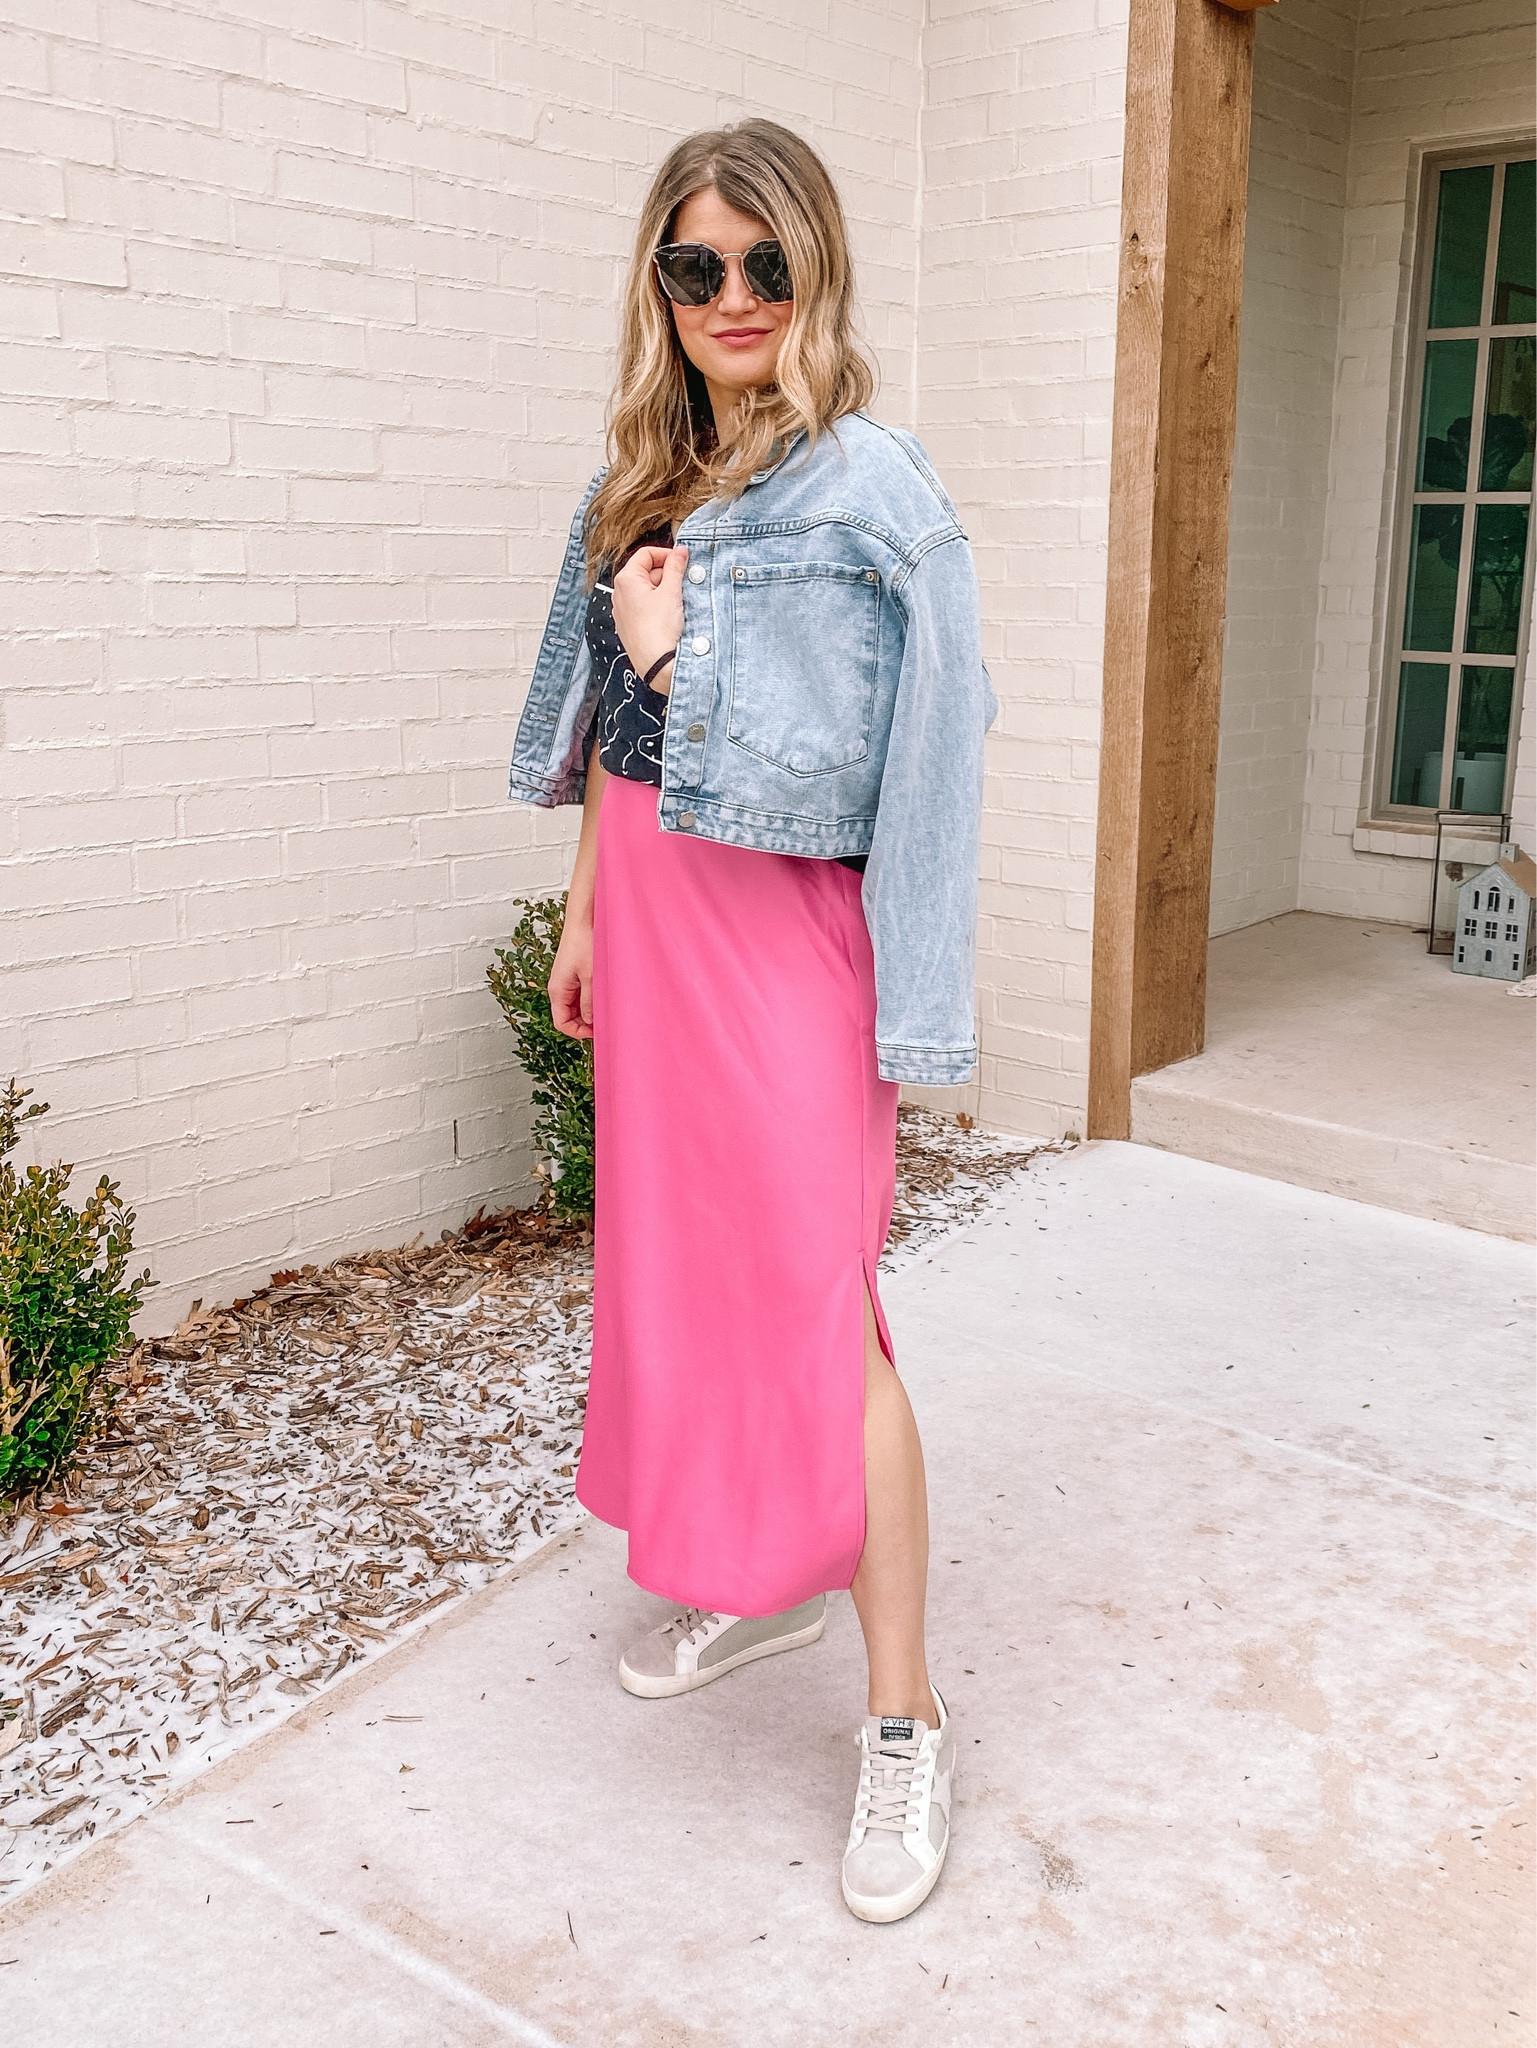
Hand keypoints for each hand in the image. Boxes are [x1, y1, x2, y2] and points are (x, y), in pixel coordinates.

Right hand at [548, 910, 593, 1039]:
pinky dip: (591, 999)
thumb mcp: (591, 977)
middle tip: (605, 1023)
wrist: (584, 919)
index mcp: (557, 990)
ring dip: (589, 1011)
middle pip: (568, 1016)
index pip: (561, 1023)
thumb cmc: (585, 943)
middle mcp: (559, 987)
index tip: (597, 1032)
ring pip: (575, 1006)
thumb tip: (590, 1022)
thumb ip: (589, 1002)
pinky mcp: (574, 974)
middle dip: (585, 1023)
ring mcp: (566, 981)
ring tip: (606, 1008)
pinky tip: (604, 996)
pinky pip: (580, 994)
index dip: (578, 1032)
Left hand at [612, 543, 687, 696]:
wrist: (657, 665)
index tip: (682, 561)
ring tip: (677, 601)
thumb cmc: (660, 629)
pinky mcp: (628, 626)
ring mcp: (622, 611)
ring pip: (645, 590)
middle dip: (666, 574)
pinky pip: (643, 607)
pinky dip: (656, 605)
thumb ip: (675, 567)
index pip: (646, 554)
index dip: (666, 554)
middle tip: (683, 583)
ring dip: (662, 590)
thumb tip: (680, 552)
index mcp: (626, 580)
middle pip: (645, 571)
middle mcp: (619, 593)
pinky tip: (668, 615)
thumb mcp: (671, 592)